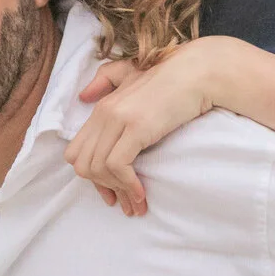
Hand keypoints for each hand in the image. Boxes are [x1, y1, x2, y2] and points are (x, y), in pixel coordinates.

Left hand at [66, 40, 222, 215]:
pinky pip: (117, 166)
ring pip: (97, 168)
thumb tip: (83, 96)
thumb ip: (105, 80)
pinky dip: (127, 185)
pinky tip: (141, 194)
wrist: (198, 72)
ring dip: (118, 191)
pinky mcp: (136, 127)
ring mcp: (118, 119)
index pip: (76, 151)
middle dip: (102, 188)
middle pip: (82, 164)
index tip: (112, 191)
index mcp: (102, 107)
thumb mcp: (132, 74)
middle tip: (123, 202)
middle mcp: (103, 112)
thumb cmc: (172, 77)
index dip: (91, 176)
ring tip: (136, 203)